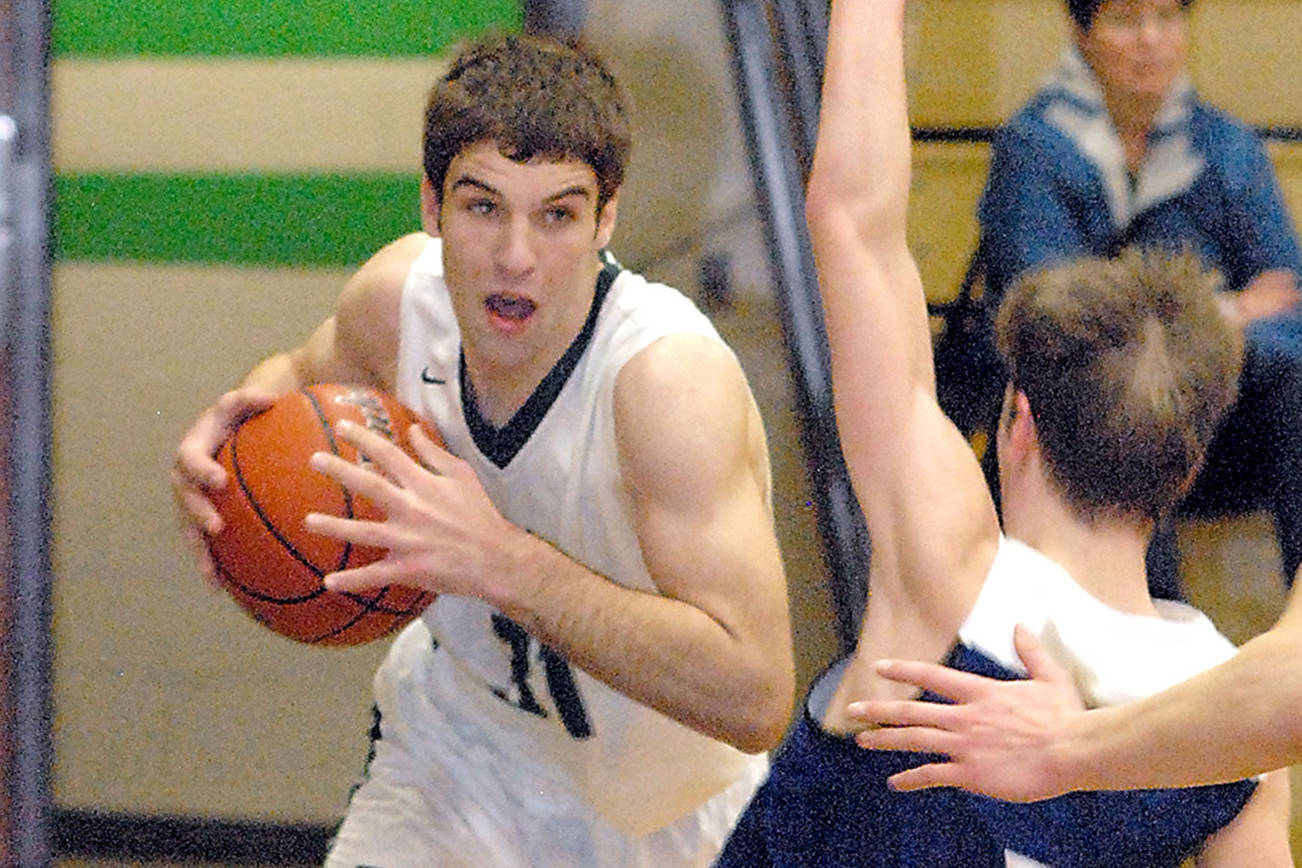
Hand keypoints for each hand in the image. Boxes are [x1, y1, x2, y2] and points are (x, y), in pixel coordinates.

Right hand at [171, 388, 276, 583]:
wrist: (226, 433)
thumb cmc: (237, 417)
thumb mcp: (240, 404)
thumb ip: (249, 398)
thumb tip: (268, 398)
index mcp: (192, 449)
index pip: (191, 458)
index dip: (201, 470)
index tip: (219, 481)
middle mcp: (185, 478)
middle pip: (185, 498)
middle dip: (198, 513)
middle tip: (217, 527)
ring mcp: (190, 502)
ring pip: (188, 529)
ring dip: (198, 552)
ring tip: (211, 575)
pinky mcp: (199, 520)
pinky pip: (201, 544)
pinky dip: (210, 565)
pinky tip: (222, 588)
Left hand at [305, 420, 522, 598]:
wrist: (495, 558)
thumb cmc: (480, 515)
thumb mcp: (463, 476)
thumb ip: (435, 453)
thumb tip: (414, 430)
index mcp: (424, 484)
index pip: (388, 454)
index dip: (363, 438)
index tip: (341, 427)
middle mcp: (411, 508)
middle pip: (368, 485)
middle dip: (339, 471)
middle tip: (314, 460)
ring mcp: (407, 540)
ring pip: (362, 532)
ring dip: (333, 527)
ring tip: (308, 521)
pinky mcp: (408, 569)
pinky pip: (374, 575)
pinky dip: (351, 580)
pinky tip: (328, 581)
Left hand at [846, 624, 1084, 801]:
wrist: (1073, 751)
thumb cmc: (1065, 716)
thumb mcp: (1048, 676)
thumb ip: (1029, 652)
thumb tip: (1021, 625)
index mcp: (980, 692)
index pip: (932, 676)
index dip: (903, 670)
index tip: (880, 667)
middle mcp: (965, 717)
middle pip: (911, 710)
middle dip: (878, 710)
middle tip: (852, 710)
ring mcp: (965, 745)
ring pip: (914, 740)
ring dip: (884, 740)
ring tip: (862, 740)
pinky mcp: (971, 773)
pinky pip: (932, 775)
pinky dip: (911, 779)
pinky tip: (895, 783)